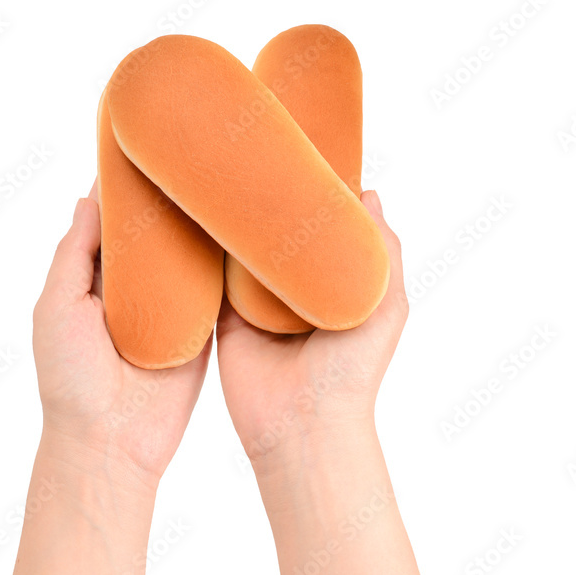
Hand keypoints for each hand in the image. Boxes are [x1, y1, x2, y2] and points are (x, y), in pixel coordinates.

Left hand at [15, 183, 209, 574]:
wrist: (111, 441)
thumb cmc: (71, 376)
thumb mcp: (57, 305)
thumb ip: (74, 252)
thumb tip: (88, 195)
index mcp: (95, 278)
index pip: (113, 221)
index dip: (125, 188)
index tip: (142, 144)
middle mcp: (135, 287)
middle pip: (155, 232)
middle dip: (170, 199)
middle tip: (194, 153)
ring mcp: (172, 305)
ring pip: (188, 254)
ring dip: (201, 226)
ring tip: (223, 180)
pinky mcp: (202, 326)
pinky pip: (217, 288)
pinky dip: (226, 263)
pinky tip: (243, 228)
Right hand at [217, 190, 418, 574]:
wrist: (302, 426)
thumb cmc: (351, 370)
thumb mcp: (386, 306)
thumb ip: (383, 251)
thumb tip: (369, 192)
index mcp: (331, 281)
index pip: (319, 225)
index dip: (310, 192)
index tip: (296, 148)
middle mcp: (291, 286)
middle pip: (274, 231)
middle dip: (263, 199)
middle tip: (245, 152)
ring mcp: (254, 301)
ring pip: (238, 248)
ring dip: (229, 220)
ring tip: (212, 174)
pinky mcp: (222, 317)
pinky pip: (207, 278)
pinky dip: (199, 253)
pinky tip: (188, 214)